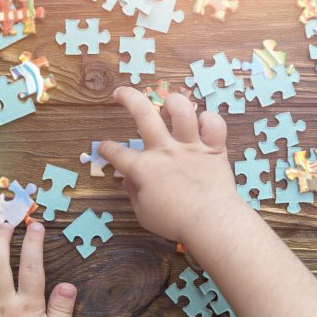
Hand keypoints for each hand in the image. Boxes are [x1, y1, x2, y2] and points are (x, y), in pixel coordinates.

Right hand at [99, 87, 239, 243]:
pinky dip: (209, 120)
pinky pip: (214, 123)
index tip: (103, 147)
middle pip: (142, 113)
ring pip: (181, 110)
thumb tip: (128, 180)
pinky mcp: (213, 148)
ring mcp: (190, 146)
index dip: (106, 148)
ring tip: (168, 107)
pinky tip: (202, 125)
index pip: (117, 153)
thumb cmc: (174, 222)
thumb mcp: (144, 214)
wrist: (211, 223)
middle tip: (120, 93)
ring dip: (173, 103)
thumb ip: (134, 194)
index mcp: (144, 168)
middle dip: (128, 98)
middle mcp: (164, 150)